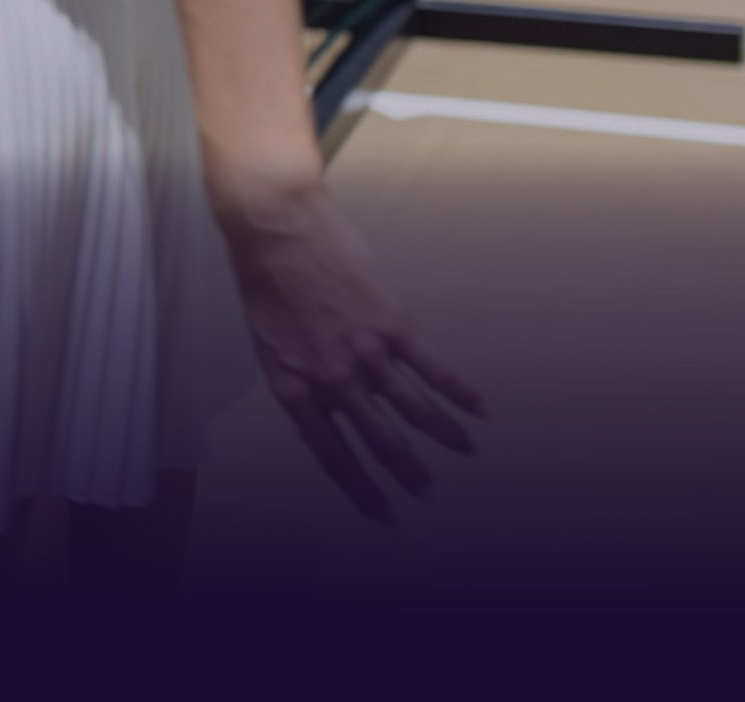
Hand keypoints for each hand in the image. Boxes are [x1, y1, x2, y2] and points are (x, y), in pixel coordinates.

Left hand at [216, 173, 486, 519]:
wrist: (275, 228)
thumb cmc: (264, 281)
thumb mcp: (269, 344)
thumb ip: (299, 382)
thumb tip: (324, 416)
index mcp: (295, 389)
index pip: (332, 456)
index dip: (360, 490)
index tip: (385, 515)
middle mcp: (333, 381)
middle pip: (380, 443)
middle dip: (409, 475)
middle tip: (429, 496)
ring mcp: (366, 354)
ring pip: (414, 412)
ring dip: (443, 437)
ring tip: (462, 452)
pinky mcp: (392, 325)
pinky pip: (433, 371)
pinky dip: (460, 394)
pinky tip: (480, 411)